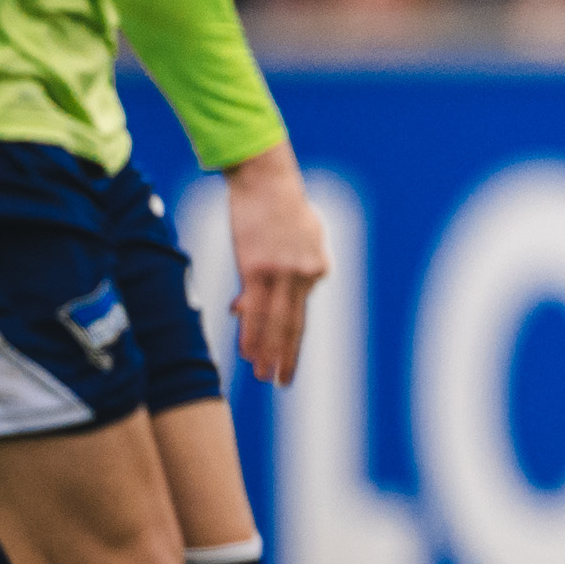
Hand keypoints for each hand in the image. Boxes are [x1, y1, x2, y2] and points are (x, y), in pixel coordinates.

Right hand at [222, 144, 330, 384]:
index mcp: (317, 269)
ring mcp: (280, 274)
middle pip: (294, 325)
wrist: (267, 180)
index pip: (301, 314)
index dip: (290, 340)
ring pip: (274, 323)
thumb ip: (297, 265)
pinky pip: (254, 309)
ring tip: (263, 376)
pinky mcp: (255, 268)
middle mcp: (303, 276)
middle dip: (286, 356)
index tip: (285, 361)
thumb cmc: (283, 205)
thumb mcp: (305, 236)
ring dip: (267, 353)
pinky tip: (247, 353)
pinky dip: (251, 333)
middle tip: (281, 382)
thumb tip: (271, 293)